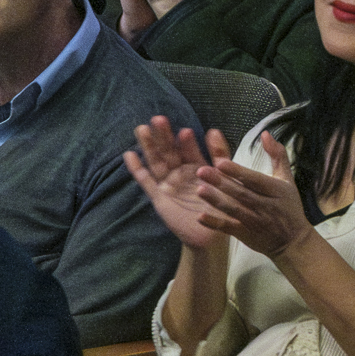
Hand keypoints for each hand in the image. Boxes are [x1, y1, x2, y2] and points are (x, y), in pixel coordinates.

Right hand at [125, 117, 224, 250]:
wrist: (212, 235)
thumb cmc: (222, 205)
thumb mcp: (224, 178)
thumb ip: (219, 155)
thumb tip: (213, 130)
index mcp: (197, 166)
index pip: (189, 149)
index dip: (186, 141)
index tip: (185, 130)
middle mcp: (180, 172)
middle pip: (169, 151)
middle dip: (164, 136)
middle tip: (158, 119)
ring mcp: (168, 183)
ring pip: (156, 161)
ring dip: (149, 146)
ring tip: (141, 129)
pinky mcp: (159, 197)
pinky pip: (147, 182)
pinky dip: (137, 169)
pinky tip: (130, 155)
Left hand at [194, 131, 313, 259]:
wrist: (293, 241)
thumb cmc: (289, 205)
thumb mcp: (287, 179)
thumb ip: (277, 155)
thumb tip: (266, 133)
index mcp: (275, 190)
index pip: (255, 180)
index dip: (238, 172)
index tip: (221, 162)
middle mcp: (265, 206)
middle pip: (241, 194)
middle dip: (222, 183)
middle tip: (202, 171)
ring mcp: (255, 221)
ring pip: (234, 210)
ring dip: (216, 201)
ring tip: (200, 190)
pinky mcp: (246, 234)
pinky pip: (229, 228)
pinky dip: (215, 223)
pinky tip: (200, 217)